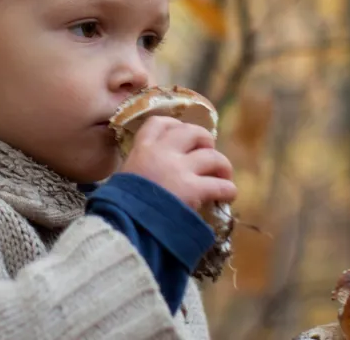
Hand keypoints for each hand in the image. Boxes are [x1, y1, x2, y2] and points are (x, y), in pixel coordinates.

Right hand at [119, 115, 237, 209]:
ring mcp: (179, 169)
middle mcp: (162, 152)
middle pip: (192, 132)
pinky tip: (228, 196)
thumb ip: (140, 170)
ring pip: (213, 156)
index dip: (175, 126)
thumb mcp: (124, 178)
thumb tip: (154, 176)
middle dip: (205, 140)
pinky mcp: (193, 189)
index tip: (182, 134)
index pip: (159, 123)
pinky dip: (228, 190)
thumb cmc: (120, 206)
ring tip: (223, 176)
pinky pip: (221, 185)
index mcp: (142, 149)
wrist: (124, 225)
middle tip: (208, 153)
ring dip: (222, 166)